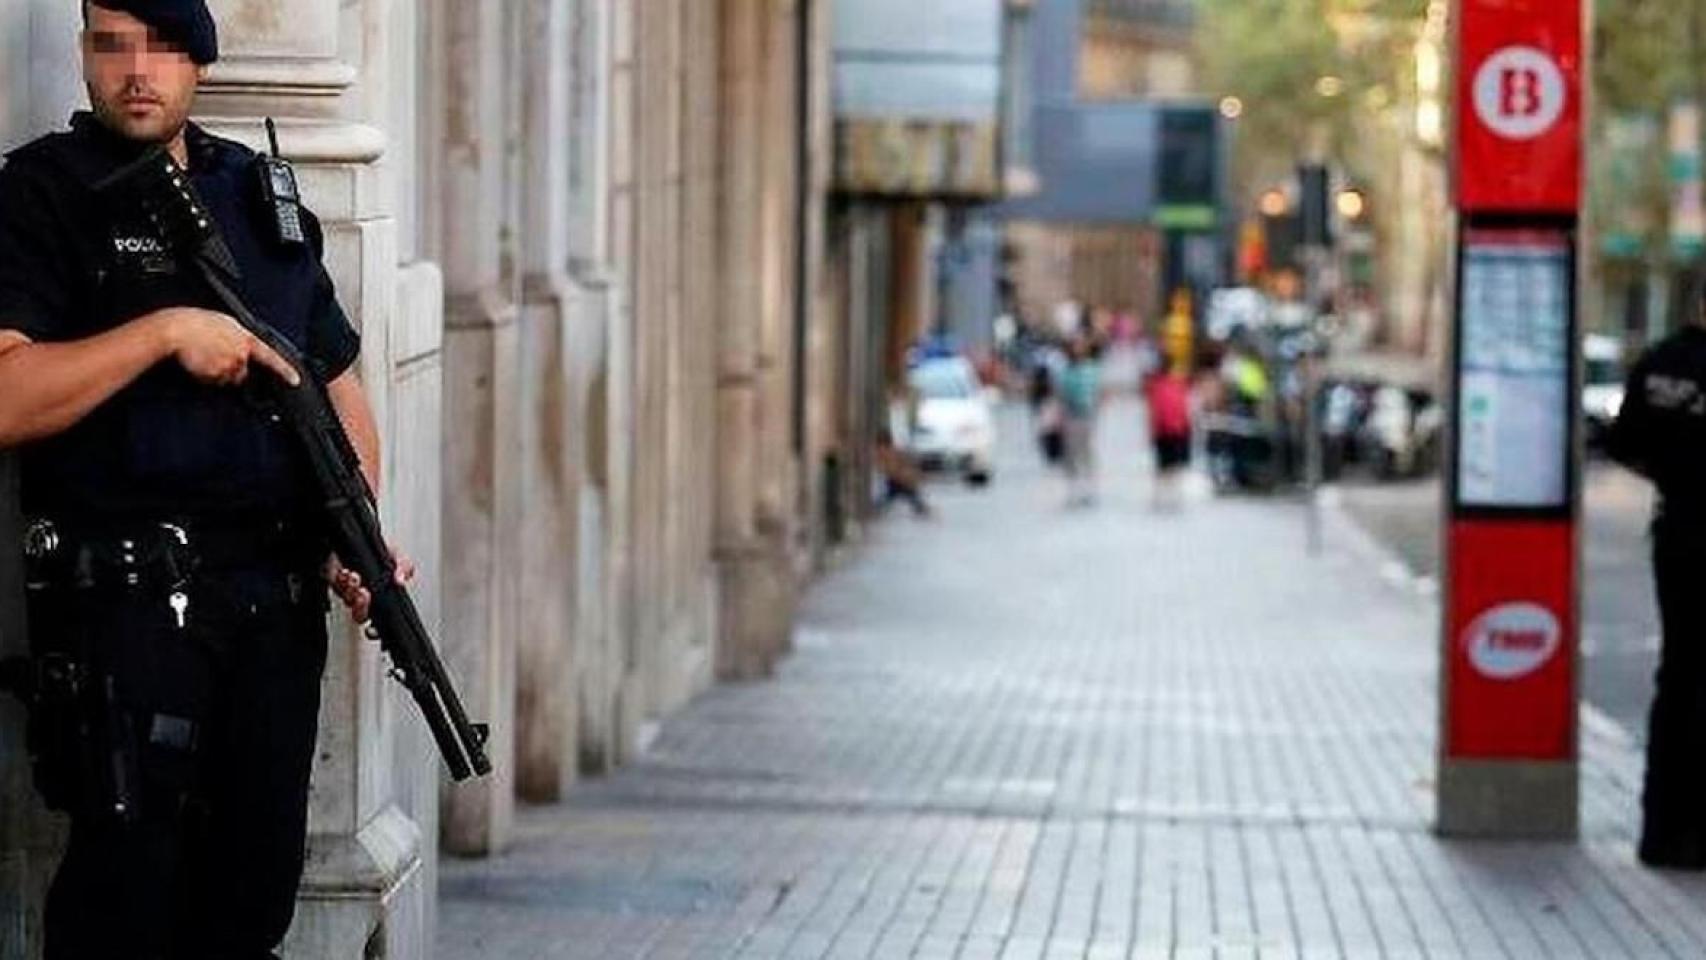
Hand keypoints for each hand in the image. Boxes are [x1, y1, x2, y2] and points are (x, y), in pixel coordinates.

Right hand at [153, 307, 300, 387]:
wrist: (177, 328)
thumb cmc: (197, 322)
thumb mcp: (226, 323)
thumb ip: (241, 337)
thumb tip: (245, 347)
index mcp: (246, 339)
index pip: (271, 357)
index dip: (285, 370)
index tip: (294, 380)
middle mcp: (240, 354)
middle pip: (243, 372)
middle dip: (233, 368)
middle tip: (215, 354)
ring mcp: (228, 366)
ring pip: (228, 378)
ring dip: (219, 372)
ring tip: (204, 355)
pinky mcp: (214, 375)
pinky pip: (213, 381)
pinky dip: (207, 375)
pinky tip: (198, 361)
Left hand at [327, 549, 416, 624]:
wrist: (357, 538)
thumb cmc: (376, 550)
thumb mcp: (397, 556)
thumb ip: (404, 567)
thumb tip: (400, 580)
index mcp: (380, 598)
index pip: (378, 623)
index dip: (375, 631)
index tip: (372, 630)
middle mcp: (363, 598)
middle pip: (360, 615)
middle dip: (362, 606)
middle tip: (365, 593)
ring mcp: (348, 591)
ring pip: (347, 601)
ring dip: (351, 591)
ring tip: (355, 577)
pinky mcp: (335, 581)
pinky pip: (336, 586)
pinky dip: (341, 579)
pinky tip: (346, 572)